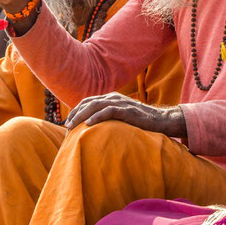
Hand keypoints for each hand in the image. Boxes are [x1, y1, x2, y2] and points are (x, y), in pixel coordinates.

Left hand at [63, 92, 185, 136]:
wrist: (159, 120)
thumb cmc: (138, 121)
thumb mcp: (120, 116)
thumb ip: (107, 116)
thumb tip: (91, 127)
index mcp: (110, 97)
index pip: (88, 101)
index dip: (76, 110)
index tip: (68, 122)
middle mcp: (113, 97)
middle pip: (89, 102)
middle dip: (75, 113)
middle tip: (67, 126)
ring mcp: (120, 102)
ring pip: (96, 105)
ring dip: (82, 115)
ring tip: (73, 125)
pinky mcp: (127, 110)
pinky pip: (109, 111)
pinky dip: (97, 116)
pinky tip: (89, 124)